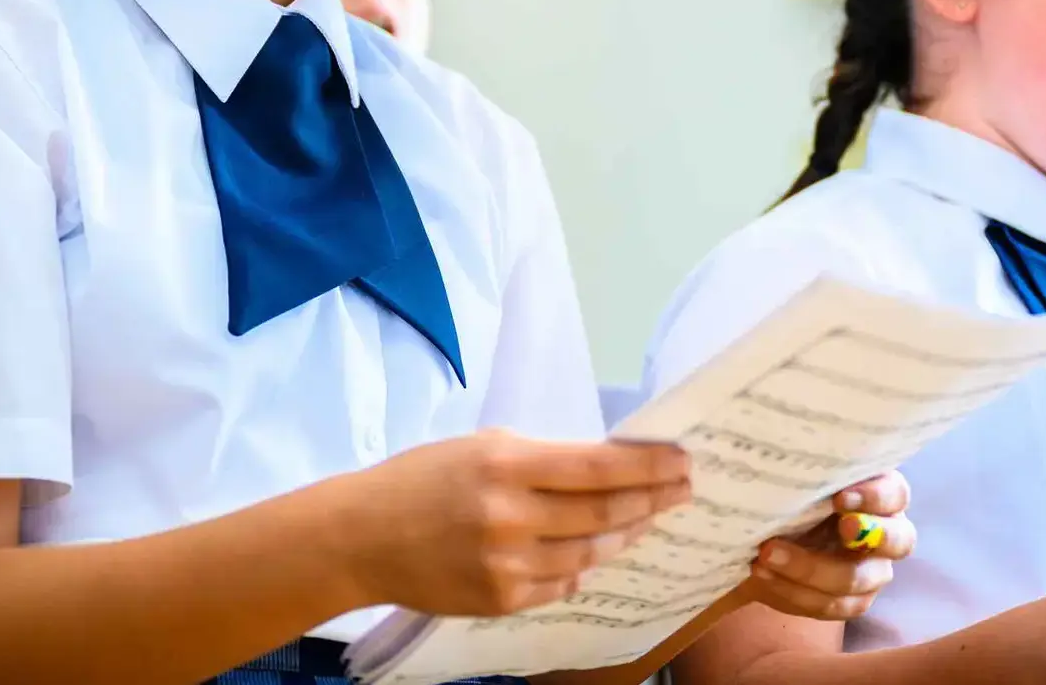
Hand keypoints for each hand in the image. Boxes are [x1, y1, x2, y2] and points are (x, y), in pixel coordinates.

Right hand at [345, 430, 691, 616]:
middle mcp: (510, 516)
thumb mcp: (481, 446)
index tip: (681, 461)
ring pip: (589, 552)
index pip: (597, 468)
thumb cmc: (422, 478)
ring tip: (645, 519)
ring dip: (624, 534)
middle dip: (651, 500)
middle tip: (682, 489)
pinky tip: (595, 550)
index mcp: (506, 465)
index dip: (647, 467)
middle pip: (604, 512)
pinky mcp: (501, 600)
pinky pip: (561, 581)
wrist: (363, 537)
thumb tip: (603, 467)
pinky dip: (582, 563)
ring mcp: (507, 565)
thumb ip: (539, 458)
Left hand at [740, 472, 914, 621]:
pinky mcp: (849, 602)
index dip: (874, 497)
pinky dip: (793, 592)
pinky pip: (829, 606)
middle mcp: (887, 533)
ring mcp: (872, 572)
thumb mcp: (800, 471)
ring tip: (766, 554)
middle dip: (865, 536)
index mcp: (881, 493)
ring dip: (809, 570)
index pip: (895, 493)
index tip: (839, 496)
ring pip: (856, 581)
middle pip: (897, 542)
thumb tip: (784, 437)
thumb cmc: (791, 488)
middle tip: (837, 528)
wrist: (765, 529)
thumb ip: (808, 463)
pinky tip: (762, 574)